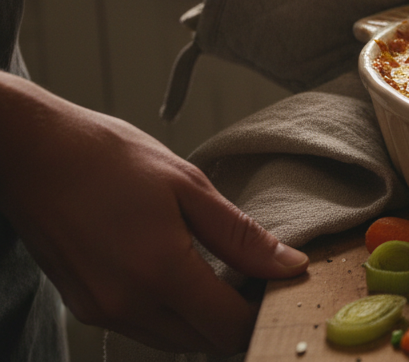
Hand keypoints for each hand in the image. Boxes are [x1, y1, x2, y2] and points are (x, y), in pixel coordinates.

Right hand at [0, 75, 307, 353]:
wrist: (32, 152)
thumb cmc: (109, 158)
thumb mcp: (189, 186)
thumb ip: (242, 236)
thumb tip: (290, 265)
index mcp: (159, 272)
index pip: (228, 327)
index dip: (262, 312)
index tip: (281, 284)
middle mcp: (127, 304)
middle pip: (204, 342)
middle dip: (237, 319)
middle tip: (257, 277)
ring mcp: (101, 311)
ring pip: (174, 339)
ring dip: (204, 319)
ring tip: (224, 274)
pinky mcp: (85, 307)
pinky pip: (144, 327)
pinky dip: (172, 313)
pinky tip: (184, 275)